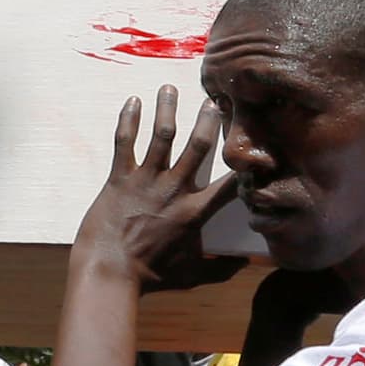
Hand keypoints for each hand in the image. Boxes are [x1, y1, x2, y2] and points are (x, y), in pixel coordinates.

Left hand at [71, 88, 239, 290]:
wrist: (109, 272)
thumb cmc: (150, 277)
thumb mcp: (191, 276)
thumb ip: (220, 270)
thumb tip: (244, 265)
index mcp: (194, 212)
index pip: (228, 184)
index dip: (244, 166)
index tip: (255, 149)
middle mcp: (174, 190)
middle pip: (197, 147)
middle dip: (208, 121)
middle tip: (214, 100)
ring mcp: (145, 181)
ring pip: (161, 136)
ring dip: (167, 110)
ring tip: (169, 88)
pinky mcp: (118, 178)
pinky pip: (124, 143)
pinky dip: (127, 120)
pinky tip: (132, 101)